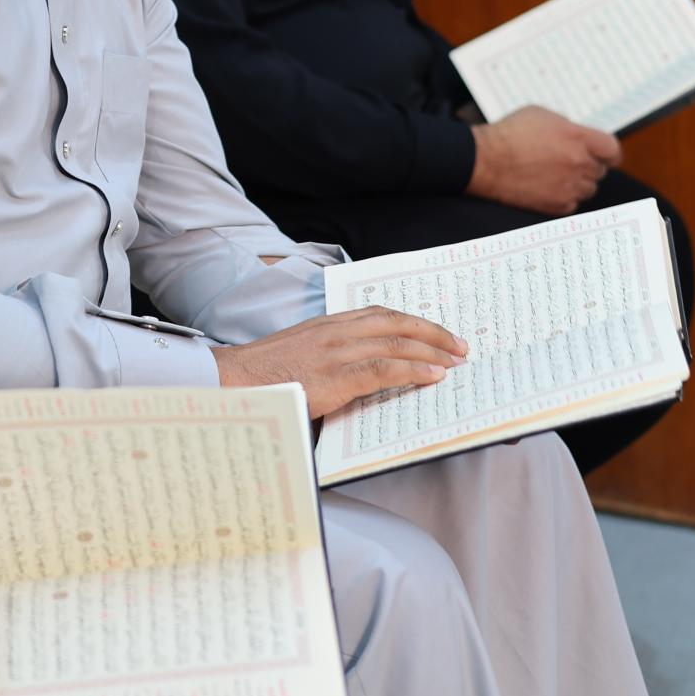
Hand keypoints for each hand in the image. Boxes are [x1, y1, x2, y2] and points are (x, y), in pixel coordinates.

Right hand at [211, 309, 467, 418]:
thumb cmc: (265, 374)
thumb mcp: (301, 351)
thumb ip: (330, 352)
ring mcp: (335, 353)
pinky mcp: (334, 377)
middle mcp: (335, 331)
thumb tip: (364, 367)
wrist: (235, 382)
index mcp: (328, 322)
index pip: (380, 313)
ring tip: (455, 361)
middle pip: (396, 323)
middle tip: (459, 345)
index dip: (414, 321)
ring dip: (432, 351)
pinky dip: (412, 370)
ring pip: (396, 343)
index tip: (437, 331)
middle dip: (433, 333)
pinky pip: (383, 369)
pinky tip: (432, 376)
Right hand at [466, 105, 620, 213]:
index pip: (612, 150)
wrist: (483, 160)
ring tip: (557, 176)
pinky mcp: (556, 205)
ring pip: (588, 189)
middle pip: (600, 170)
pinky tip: (548, 188)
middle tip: (569, 163)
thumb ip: (567, 126)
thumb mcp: (541, 115)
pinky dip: (564, 197)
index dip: (609, 154)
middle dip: (588, 166)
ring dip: (578, 183)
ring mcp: (569, 186)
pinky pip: (572, 203)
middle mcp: (579, 163)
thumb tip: (578, 136)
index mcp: (578, 138)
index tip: (606, 157)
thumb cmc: (508, 134)